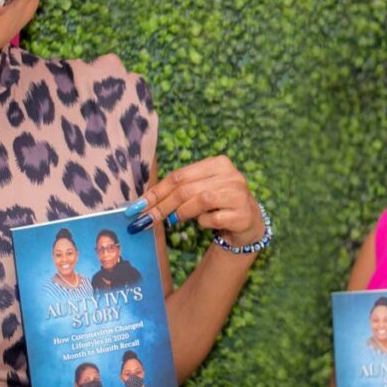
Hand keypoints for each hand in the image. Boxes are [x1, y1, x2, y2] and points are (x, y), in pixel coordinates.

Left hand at [127, 155, 263, 245]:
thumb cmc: (218, 204)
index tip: (138, 206)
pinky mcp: (242, 214)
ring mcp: (238, 194)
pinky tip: (205, 223)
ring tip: (175, 220)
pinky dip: (203, 222)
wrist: (248, 221)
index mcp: (217, 163)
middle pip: (186, 189)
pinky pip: (214, 218)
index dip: (156, 191)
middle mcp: (230, 175)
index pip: (179, 176)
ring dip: (182, 212)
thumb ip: (179, 190)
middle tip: (145, 220)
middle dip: (161, 206)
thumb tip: (144, 202)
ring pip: (201, 200)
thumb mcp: (200, 190)